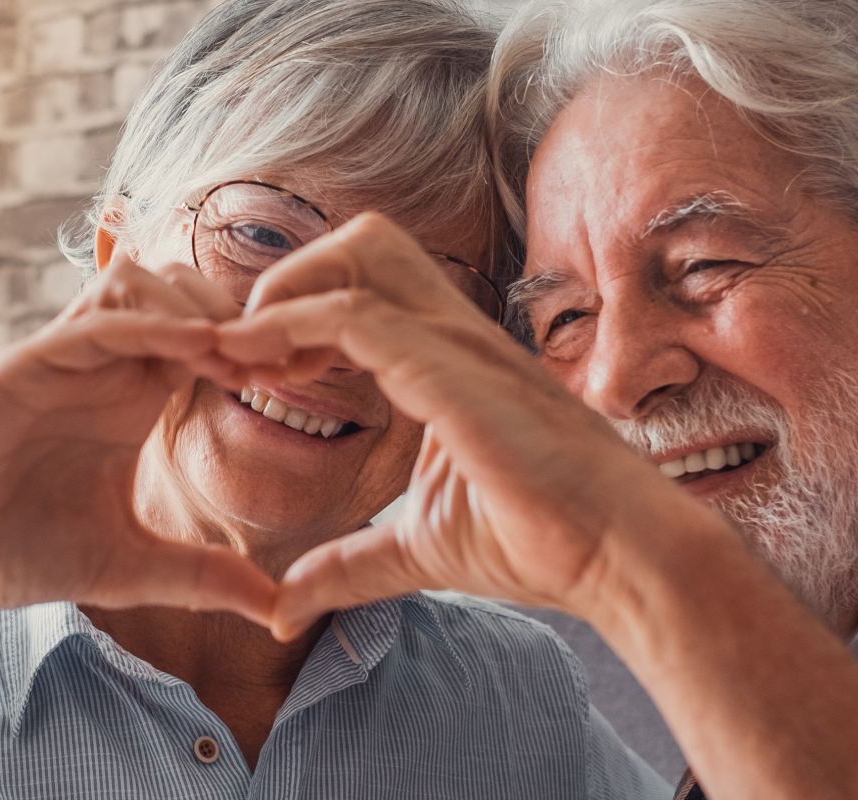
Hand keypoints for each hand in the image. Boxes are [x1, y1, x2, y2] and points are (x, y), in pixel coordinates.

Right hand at [0, 250, 273, 623]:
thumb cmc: (21, 552)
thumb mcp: (133, 569)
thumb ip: (204, 577)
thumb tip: (282, 610)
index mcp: (131, 397)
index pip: (209, 338)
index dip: (259, 346)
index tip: (306, 375)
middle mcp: (102, 366)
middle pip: (184, 291)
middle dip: (240, 312)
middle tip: (286, 355)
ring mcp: (61, 357)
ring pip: (139, 282)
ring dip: (197, 305)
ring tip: (242, 352)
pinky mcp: (23, 364)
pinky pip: (94, 321)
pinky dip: (150, 322)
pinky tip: (198, 346)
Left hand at [216, 214, 734, 637]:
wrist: (622, 560)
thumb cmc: (545, 545)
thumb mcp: (418, 552)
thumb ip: (348, 566)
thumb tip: (282, 606)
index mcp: (448, 360)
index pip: (363, 288)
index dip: (293, 313)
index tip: (244, 370)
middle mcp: (455, 334)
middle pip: (362, 242)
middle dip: (290, 277)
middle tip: (245, 352)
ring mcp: (459, 344)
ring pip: (356, 256)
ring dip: (281, 295)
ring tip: (236, 356)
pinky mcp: (454, 373)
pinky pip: (356, 316)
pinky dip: (291, 326)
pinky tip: (255, 368)